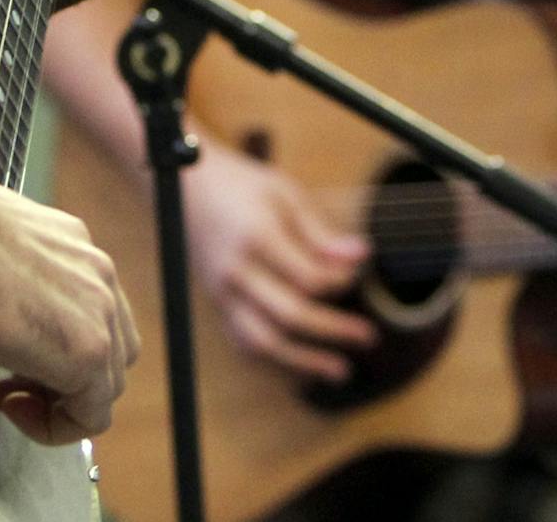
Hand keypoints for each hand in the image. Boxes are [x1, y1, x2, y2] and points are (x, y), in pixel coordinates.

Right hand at [0, 132, 139, 442]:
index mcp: (73, 241)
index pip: (93, 304)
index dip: (55, 335)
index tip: (7, 343)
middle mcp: (96, 274)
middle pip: (114, 348)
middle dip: (68, 373)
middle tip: (11, 376)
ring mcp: (97, 314)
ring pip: (105, 386)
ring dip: (58, 401)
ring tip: (7, 393)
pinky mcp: (85, 356)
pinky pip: (90, 417)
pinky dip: (56, 426)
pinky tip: (12, 407)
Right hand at [184, 141, 376, 382]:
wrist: (186, 187)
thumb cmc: (242, 185)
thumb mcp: (284, 193)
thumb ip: (320, 232)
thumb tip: (362, 257)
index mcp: (256, 238)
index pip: (308, 278)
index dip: (340, 283)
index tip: (358, 275)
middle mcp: (236, 272)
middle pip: (289, 315)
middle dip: (333, 330)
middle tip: (369, 336)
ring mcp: (222, 293)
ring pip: (262, 342)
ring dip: (304, 362)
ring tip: (340, 370)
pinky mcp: (217, 305)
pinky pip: (244, 344)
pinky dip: (275, 360)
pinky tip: (304, 365)